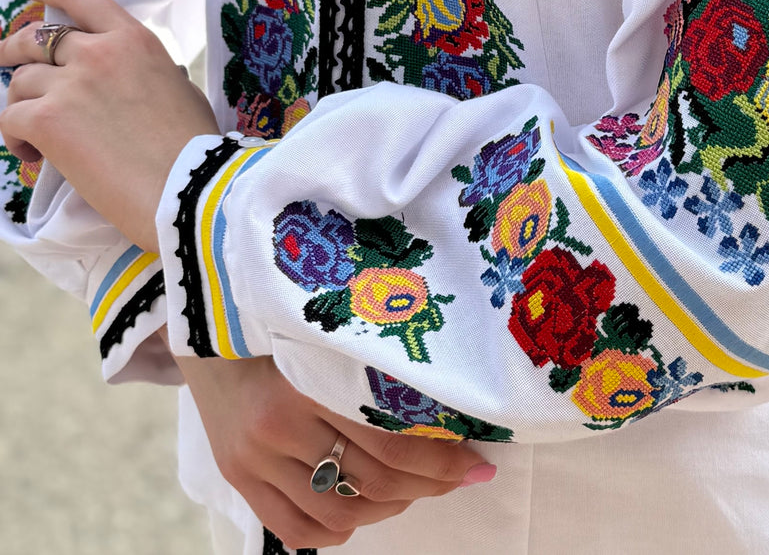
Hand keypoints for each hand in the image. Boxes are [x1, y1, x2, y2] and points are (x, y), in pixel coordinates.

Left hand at [0, 0, 218, 250]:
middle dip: (12, 50)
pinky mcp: (47, 119)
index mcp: (133, 39)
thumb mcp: (177, 88)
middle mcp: (98, 51)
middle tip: (5, 63)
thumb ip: (142, 72)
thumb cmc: (193, 146)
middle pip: (35, 37)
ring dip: (21, 106)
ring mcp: (70, 83)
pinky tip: (34, 156)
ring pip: (19, 82)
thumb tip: (128, 82)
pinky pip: (10, 119)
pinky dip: (15, 139)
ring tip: (35, 136)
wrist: (186, 186)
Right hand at [176, 351, 495, 548]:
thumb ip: (375, 364)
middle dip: (429, 483)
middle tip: (461, 473)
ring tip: (415, 489)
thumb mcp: (330, 330)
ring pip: (338, 513)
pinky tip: (364, 507)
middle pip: (371, 480)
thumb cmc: (284, 318)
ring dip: (389, 508)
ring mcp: (254, 460)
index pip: (389, 441)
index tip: (479, 461)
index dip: (443, 460)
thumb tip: (446, 400)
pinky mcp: (239, 479)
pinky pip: (296, 530)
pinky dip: (339, 528)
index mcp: (306, 380)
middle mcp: (277, 426)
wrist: (209, 323)